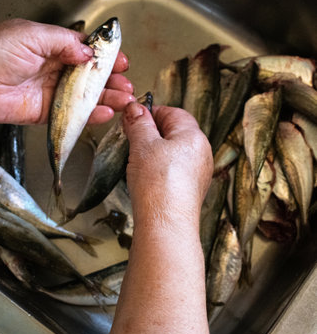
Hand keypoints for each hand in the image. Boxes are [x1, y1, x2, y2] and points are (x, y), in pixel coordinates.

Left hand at [0, 19, 133, 128]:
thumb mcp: (30, 34)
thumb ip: (63, 42)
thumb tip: (86, 52)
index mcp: (49, 45)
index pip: (83, 50)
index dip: (103, 56)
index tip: (120, 60)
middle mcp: (52, 68)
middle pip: (89, 75)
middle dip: (110, 79)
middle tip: (126, 84)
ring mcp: (50, 91)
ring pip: (84, 96)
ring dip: (106, 97)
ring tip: (124, 99)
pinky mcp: (46, 112)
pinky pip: (72, 114)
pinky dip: (90, 115)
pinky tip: (105, 112)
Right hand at [123, 102, 212, 226]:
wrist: (165, 224)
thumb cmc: (158, 185)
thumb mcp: (142, 145)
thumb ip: (139, 123)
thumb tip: (135, 109)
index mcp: (193, 136)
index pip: (172, 112)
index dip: (151, 113)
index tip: (133, 119)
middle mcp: (201, 153)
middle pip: (173, 132)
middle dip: (151, 134)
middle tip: (132, 140)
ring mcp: (197, 173)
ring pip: (172, 153)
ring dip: (153, 152)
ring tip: (137, 161)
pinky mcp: (189, 190)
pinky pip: (173, 171)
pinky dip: (158, 170)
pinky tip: (146, 178)